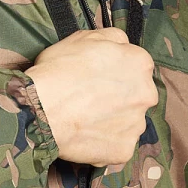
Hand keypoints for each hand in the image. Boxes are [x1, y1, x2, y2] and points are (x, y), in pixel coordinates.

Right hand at [24, 28, 156, 165]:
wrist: (41, 109)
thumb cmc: (58, 70)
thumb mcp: (82, 37)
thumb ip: (111, 38)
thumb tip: (121, 44)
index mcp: (139, 63)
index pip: (135, 67)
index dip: (114, 72)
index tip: (97, 78)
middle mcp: (146, 93)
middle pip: (136, 95)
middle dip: (119, 97)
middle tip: (91, 100)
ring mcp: (137, 124)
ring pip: (129, 122)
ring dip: (113, 121)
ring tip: (85, 119)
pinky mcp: (125, 149)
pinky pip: (118, 146)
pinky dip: (104, 142)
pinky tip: (85, 135)